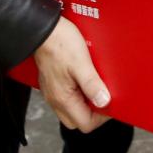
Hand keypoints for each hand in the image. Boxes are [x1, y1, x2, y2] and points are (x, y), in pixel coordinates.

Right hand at [34, 17, 111, 132]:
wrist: (42, 29)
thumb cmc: (60, 43)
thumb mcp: (81, 63)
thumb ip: (92, 85)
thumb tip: (104, 101)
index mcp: (63, 98)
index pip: (85, 123)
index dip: (101, 117)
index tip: (110, 102)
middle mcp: (55, 99)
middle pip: (78, 120)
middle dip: (93, 113)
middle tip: (103, 96)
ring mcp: (52, 91)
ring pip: (71, 109)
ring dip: (85, 102)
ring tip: (95, 85)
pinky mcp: (51, 82)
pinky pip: (66, 97)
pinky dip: (77, 93)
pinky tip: (83, 79)